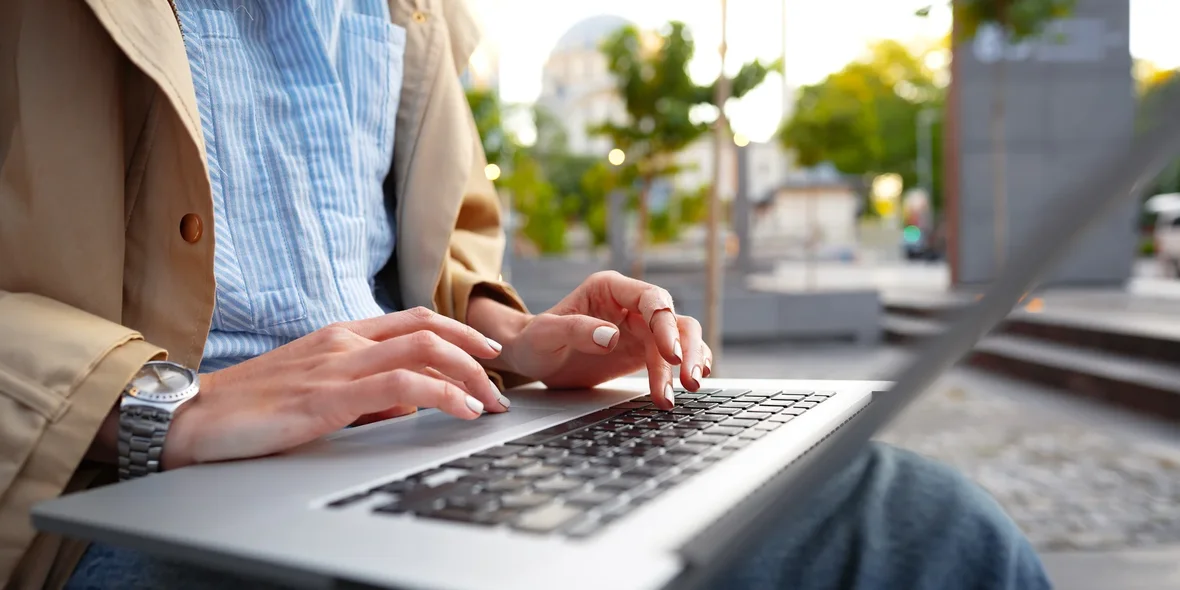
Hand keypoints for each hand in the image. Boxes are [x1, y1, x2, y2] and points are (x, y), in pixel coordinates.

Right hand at [163, 308, 507, 469]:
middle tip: (501, 385)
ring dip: (470, 375)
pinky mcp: (329, 395)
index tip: (488, 356)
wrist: (190, 418)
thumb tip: (407, 406)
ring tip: (491, 402)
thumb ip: (365, 395)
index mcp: (342, 335)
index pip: (415, 321)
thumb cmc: (251, 409)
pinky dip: (443, 395)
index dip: (460, 333)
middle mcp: (345, 340)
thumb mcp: (319, 395)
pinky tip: (463, 410)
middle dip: (475, 354)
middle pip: (430, 329)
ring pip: (425, 350)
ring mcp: (337, 364)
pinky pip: (403, 385)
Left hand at [484, 271, 710, 408]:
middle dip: (686, 347)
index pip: (650, 298)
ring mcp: (639, 327)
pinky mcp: (642, 350)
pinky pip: (671, 356)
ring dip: (688, 362)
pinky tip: (687, 386)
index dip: (665, 324)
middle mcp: (629, 304)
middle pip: (673, 319)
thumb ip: (576, 330)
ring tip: (687, 389)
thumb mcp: (547, 334)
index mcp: (609, 289)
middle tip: (689, 379)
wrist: (534, 358)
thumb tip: (610, 336)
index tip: (670, 354)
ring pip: (679, 338)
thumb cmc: (535, 340)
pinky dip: (682, 370)